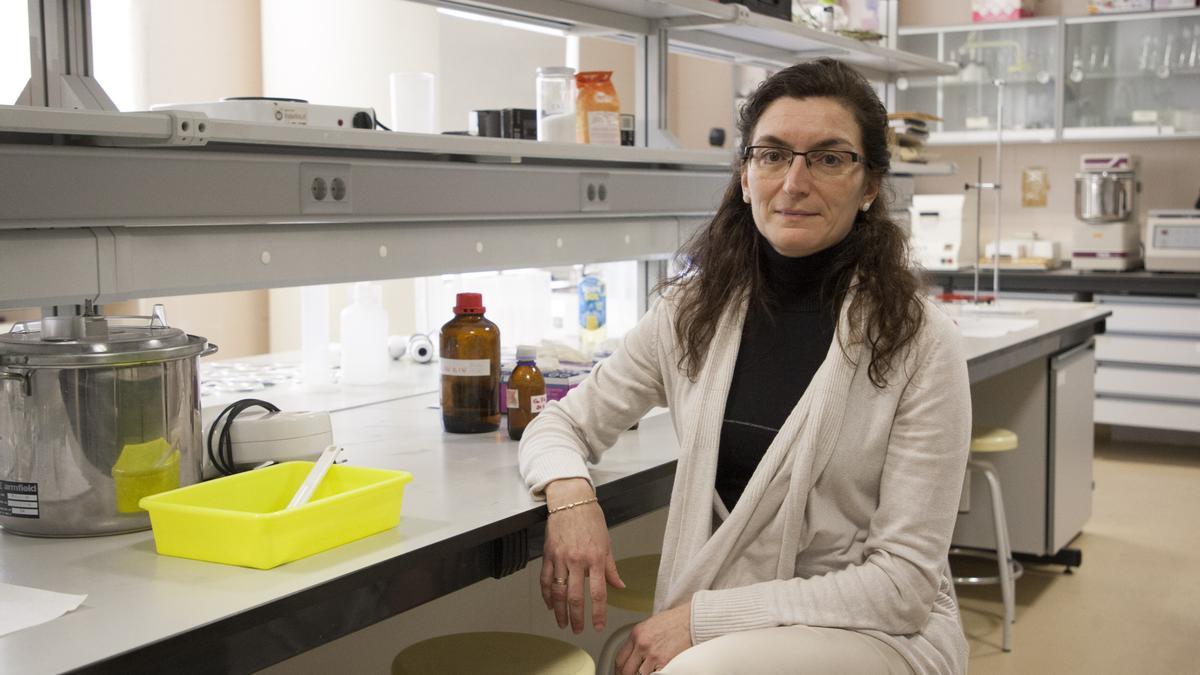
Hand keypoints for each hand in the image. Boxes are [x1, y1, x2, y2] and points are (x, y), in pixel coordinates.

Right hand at [540, 478, 624, 633]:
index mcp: (596, 558)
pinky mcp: (548, 555)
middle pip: (576, 597)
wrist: (571, 501)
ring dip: (560, 611)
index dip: (598, 613)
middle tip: (577, 630)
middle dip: (576, 617)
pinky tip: (550, 605)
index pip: (599, 593)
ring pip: (558, 592)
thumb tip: (620, 586)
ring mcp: (561, 558)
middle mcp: (577, 561)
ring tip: (562, 623)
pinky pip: (545, 580)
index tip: (598, 626)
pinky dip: (546, 595)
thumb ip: (611, 569)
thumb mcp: (607, 544)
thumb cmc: (591, 519)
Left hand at [616, 602, 691, 674]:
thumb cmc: (675, 621)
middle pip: (626, 670)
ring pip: (640, 674)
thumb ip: (639, 640)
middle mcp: (642, 644)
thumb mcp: (650, 625)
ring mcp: (652, 654)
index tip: (622, 673)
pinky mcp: (665, 662)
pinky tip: (659, 669)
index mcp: (636, 634)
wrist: (692, 620)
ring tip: (650, 669)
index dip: (619, 670)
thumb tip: (634, 656)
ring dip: (644, 674)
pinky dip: (656, 673)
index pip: (620, 659)